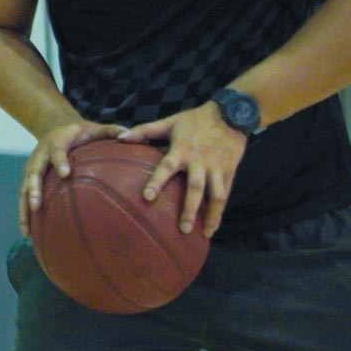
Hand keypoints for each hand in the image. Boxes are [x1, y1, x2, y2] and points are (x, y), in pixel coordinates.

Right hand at [21, 119, 124, 236]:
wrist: (55, 127)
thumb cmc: (82, 133)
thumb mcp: (96, 128)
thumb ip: (113, 130)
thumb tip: (130, 136)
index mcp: (57, 141)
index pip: (57, 151)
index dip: (60, 161)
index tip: (65, 173)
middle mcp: (40, 154)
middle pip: (34, 172)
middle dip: (33, 188)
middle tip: (37, 205)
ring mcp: (32, 167)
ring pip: (24, 188)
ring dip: (25, 207)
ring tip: (26, 229)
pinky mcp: (28, 178)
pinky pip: (24, 197)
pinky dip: (24, 215)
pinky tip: (28, 234)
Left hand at [119, 103, 248, 236]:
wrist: (230, 115)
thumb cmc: (194, 120)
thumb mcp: (169, 122)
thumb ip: (144, 131)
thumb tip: (119, 136)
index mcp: (182, 151)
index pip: (166, 168)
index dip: (157, 182)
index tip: (146, 197)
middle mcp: (200, 162)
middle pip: (195, 189)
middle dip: (189, 209)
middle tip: (182, 229)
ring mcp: (217, 169)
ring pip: (216, 196)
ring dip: (210, 215)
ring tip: (203, 234)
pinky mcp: (229, 172)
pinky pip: (225, 195)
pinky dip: (220, 212)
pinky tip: (213, 227)